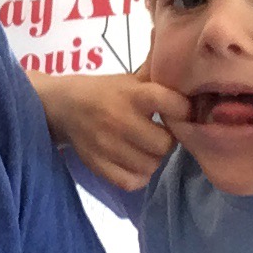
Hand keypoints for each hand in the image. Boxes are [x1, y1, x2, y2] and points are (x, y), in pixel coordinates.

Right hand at [29, 58, 187, 191]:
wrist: (63, 106)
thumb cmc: (104, 91)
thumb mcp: (128, 79)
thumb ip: (157, 79)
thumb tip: (189, 70)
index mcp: (131, 94)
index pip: (172, 104)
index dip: (183, 109)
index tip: (179, 110)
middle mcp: (120, 120)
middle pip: (164, 144)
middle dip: (167, 139)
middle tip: (159, 133)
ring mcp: (107, 145)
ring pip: (150, 165)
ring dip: (152, 158)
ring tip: (146, 147)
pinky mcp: (98, 165)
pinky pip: (132, 182)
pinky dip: (138, 175)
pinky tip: (134, 163)